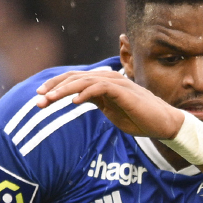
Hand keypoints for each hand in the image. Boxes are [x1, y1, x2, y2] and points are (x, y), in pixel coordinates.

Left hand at [32, 68, 186, 140]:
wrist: (163, 124)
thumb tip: (76, 100)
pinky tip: (74, 102)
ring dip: (64, 90)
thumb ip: (96, 103)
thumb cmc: (140, 119)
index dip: (54, 86)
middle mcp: (107, 79)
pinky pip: (99, 88)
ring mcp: (116, 83)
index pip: (73, 80)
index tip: (39, 97)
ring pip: (83, 81)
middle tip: (38, 99)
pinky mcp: (124, 91)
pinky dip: (85, 93)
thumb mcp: (112, 112)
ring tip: (50, 100)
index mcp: (102, 84)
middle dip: (53, 88)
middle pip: (74, 77)